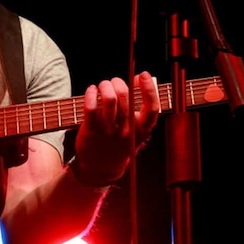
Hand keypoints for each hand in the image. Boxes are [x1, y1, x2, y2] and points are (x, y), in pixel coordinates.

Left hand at [72, 71, 159, 185]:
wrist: (100, 168)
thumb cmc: (119, 142)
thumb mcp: (135, 129)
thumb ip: (139, 105)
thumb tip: (139, 77)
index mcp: (141, 130)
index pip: (152, 109)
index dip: (149, 89)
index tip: (142, 74)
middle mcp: (126, 130)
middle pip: (126, 98)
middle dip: (118, 82)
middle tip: (114, 82)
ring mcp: (108, 130)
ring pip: (109, 99)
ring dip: (105, 85)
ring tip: (102, 85)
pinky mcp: (91, 130)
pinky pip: (91, 107)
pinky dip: (91, 93)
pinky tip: (91, 90)